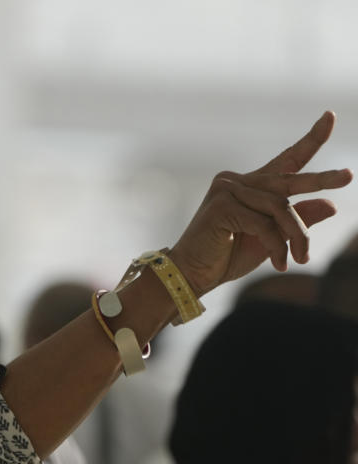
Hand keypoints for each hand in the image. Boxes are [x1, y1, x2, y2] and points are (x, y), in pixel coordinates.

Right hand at [170, 111, 352, 294]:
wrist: (191, 275)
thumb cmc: (226, 258)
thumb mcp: (271, 240)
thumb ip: (297, 221)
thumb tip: (332, 204)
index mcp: (249, 186)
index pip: (286, 161)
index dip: (310, 140)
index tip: (330, 117)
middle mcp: (236, 181)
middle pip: (288, 182)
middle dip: (320, 179)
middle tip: (348, 176)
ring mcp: (227, 190)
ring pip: (280, 208)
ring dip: (296, 237)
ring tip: (301, 260)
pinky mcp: (222, 205)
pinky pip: (265, 224)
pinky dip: (276, 246)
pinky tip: (279, 264)